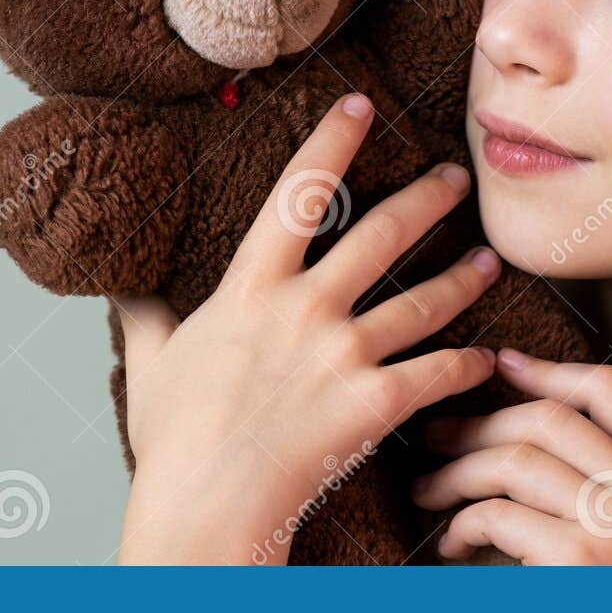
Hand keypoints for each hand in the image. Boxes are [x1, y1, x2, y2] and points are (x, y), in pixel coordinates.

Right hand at [115, 92, 501, 564]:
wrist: (204, 507)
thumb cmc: (174, 441)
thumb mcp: (150, 364)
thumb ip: (144, 316)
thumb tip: (122, 286)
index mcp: (251, 287)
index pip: (297, 192)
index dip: (333, 142)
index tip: (360, 105)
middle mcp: (305, 308)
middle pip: (381, 234)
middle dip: (426, 198)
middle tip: (455, 176)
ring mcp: (343, 354)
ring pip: (423, 302)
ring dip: (462, 279)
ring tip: (489, 261)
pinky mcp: (374, 403)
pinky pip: (436, 374)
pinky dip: (468, 365)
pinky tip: (487, 358)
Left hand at [413, 350, 611, 564]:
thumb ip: (602, 473)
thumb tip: (517, 408)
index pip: (610, 390)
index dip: (547, 370)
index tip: (500, 362)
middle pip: (549, 419)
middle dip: (479, 423)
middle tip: (434, 438)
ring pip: (514, 460)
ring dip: (455, 473)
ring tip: (427, 491)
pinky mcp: (580, 560)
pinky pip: (497, 516)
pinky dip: (461, 526)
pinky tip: (451, 546)